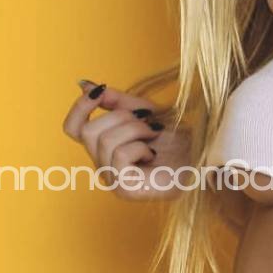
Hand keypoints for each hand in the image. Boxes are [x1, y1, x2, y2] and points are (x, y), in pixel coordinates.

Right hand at [62, 80, 191, 201]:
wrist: (201, 158)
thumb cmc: (175, 139)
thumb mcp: (143, 111)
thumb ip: (115, 100)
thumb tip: (84, 84)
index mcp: (103, 148)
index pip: (72, 128)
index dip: (80, 107)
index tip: (100, 92)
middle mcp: (103, 166)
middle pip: (88, 131)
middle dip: (120, 117)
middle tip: (147, 122)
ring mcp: (112, 180)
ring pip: (105, 141)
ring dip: (135, 130)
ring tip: (153, 136)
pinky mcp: (123, 189)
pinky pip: (119, 155)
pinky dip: (140, 147)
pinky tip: (153, 155)